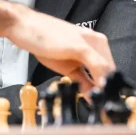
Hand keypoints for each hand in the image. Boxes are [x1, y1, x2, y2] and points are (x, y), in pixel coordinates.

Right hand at [0, 0, 116, 94]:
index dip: (110, 88)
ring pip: (106, 70)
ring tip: (100, 105)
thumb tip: (93, 96)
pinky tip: (94, 95)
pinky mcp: (80, 47)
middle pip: (111, 71)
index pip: (110, 70)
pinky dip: (98, 83)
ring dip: (105, 89)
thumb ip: (82, 79)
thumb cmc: (43, 41)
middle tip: (104, 108)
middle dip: (108, 91)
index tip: (107, 104)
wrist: (25, 26)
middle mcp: (96, 41)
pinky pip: (96, 67)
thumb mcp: (66, 65)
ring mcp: (89, 43)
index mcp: (96, 43)